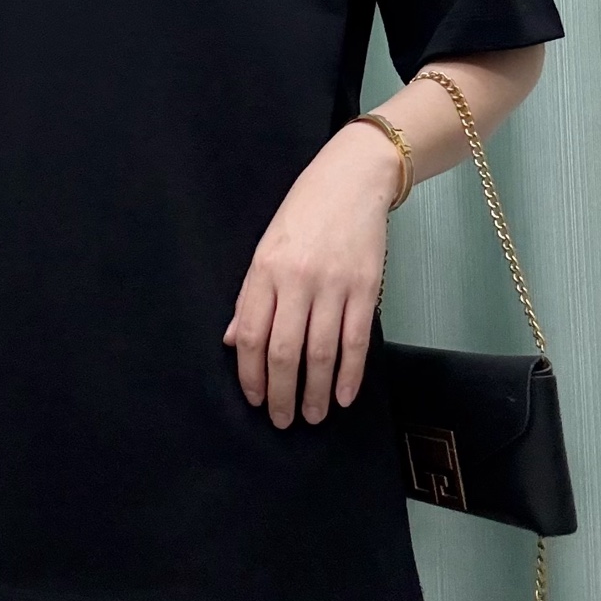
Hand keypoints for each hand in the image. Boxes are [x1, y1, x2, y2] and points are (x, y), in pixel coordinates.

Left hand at [222, 120, 403, 426]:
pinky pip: (356, 341)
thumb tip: (234, 341)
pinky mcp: (365, 287)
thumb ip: (251, 298)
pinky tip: (344, 396)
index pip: (252, 336)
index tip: (254, 399)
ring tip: (312, 416)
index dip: (251, 374)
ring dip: (315, 392)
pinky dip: (350, 374)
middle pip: (285, 351)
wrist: (352, 180)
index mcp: (264, 271)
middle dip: (281, 393)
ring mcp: (333, 285)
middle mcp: (297, 280)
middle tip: (281, 420)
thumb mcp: (265, 249)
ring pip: (321, 353)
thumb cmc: (303, 214)